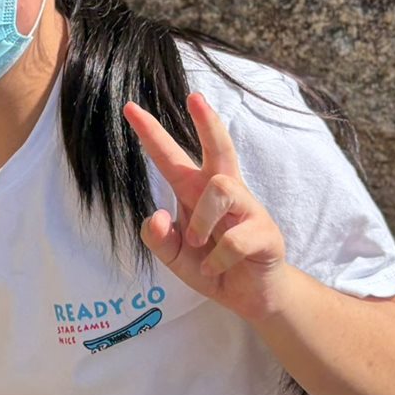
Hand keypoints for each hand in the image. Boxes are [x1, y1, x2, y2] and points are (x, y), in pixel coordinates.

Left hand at [122, 92, 288, 321]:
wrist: (248, 297)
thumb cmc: (210, 266)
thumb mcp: (173, 257)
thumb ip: (157, 239)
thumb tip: (157, 215)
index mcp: (195, 192)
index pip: (171, 157)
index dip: (151, 133)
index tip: (130, 108)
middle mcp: (223, 192)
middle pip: (219, 148)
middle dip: (207, 122)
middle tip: (195, 97)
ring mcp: (248, 209)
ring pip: (220, 188)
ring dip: (202, 220)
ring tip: (198, 243)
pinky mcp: (265, 232)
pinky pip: (234, 238)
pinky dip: (216, 259)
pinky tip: (215, 267)